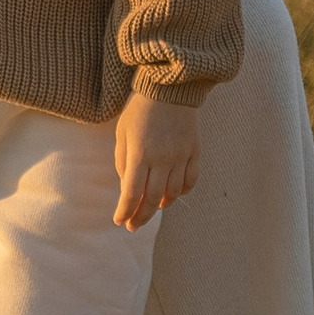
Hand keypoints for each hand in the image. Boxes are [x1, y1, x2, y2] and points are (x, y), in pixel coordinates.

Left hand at [113, 87, 201, 228]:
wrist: (169, 89)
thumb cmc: (140, 111)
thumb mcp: (122, 134)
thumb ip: (124, 162)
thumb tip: (128, 188)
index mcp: (140, 154)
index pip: (132, 193)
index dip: (125, 211)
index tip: (119, 221)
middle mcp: (161, 159)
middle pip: (152, 199)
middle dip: (141, 217)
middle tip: (133, 226)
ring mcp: (180, 157)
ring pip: (173, 193)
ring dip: (161, 205)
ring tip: (152, 208)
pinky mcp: (194, 152)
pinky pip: (191, 181)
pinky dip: (182, 192)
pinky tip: (172, 193)